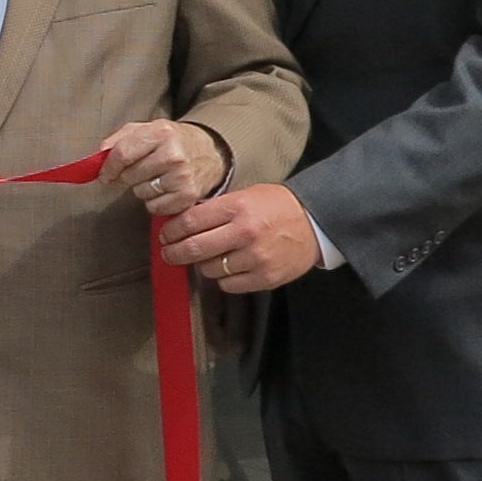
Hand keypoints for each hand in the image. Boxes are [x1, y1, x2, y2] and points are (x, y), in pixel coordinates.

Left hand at [98, 119, 228, 211]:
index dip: (108, 167)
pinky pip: (153, 207)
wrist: (211, 152)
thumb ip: (119, 139)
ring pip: (140, 193)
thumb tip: (98, 156)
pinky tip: (165, 189)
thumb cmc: (173, 141)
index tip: (104, 174)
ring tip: (157, 177)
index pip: (122, 154)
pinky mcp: (187, 196)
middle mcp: (172, 155)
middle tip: (140, 171)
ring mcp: (182, 177)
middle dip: (127, 176)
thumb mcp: (147, 129)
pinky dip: (154, 202)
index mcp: (160, 132)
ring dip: (142, 188)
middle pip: (129, 176)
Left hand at [162, 180, 322, 292]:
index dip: (172, 231)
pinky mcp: (265, 277)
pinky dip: (223, 279)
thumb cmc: (278, 206)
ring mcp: (255, 258)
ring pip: (209, 269)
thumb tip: (182, 221)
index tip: (166, 235)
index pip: (190, 222)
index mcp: (237, 207)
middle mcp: (245, 232)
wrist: (315, 222)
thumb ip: (216, 208)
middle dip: (174, 252)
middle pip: (194, 248)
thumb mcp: (246, 195)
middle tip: (169, 253)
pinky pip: (228, 285)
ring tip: (209, 257)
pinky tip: (229, 268)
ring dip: (203, 265)